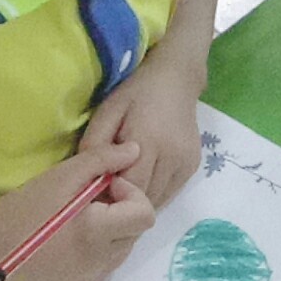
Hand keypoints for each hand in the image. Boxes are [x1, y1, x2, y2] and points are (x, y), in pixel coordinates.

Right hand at [0, 142, 155, 280]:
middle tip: (91, 202)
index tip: (105, 187)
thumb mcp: (62, 175)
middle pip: (135, 232)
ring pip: (122, 250)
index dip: (130, 194)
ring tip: (79, 221)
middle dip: (122, 212)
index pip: (145, 214)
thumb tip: (136, 150)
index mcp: (96, 233)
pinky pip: (105, 268)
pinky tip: (72, 242)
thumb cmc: (24, 208)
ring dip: (112, 232)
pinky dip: (98, 253)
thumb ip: (103, 160)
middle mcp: (99, 263)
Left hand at [79, 52, 205, 209]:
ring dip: (138, 199)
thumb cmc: (136, 93)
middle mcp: (172, 156)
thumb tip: (88, 179)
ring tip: (123, 184)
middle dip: (122, 200)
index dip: (109, 194)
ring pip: (157, 200)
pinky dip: (152, 193)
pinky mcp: (193, 167)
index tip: (96, 188)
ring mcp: (186, 163)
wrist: (176, 79)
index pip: (128, 187)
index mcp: (149, 140)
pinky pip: (168, 193)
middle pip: (143, 198)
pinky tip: (142, 178)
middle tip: (106, 189)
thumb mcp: (107, 111)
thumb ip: (94, 145)